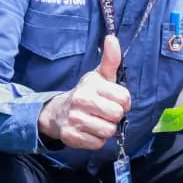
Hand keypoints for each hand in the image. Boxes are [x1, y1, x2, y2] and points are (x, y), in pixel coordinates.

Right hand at [37, 35, 132, 149]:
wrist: (58, 112)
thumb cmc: (86, 94)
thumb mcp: (99, 76)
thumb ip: (110, 59)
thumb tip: (112, 38)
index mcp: (91, 85)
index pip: (124, 98)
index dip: (123, 102)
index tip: (114, 101)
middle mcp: (81, 100)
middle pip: (117, 115)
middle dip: (114, 116)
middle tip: (104, 112)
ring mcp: (74, 119)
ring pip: (108, 131)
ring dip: (105, 129)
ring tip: (96, 121)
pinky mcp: (70, 137)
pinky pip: (97, 144)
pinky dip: (96, 140)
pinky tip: (88, 131)